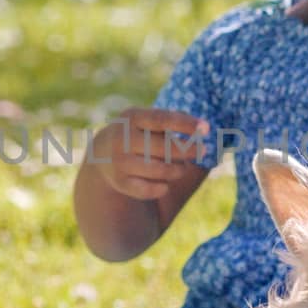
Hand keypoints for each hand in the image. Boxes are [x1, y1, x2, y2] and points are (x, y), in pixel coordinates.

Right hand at [88, 107, 209, 200]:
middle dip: (187, 150)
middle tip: (203, 151)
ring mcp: (119, 161)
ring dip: (176, 170)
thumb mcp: (149, 120)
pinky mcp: (119, 182)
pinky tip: (165, 186)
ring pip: (158, 169)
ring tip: (182, 168)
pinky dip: (160, 189)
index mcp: (132, 117)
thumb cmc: (139, 134)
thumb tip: (204, 127)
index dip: (185, 124)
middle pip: (163, 147)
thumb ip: (174, 120)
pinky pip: (147, 189)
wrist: (101, 154)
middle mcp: (123, 138)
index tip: (207, 128)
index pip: (162, 119)